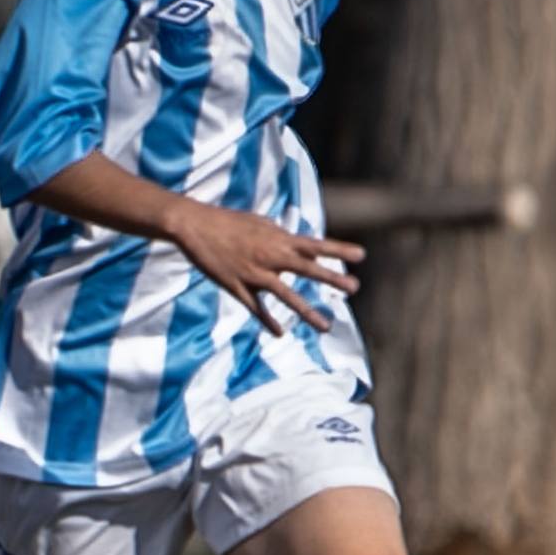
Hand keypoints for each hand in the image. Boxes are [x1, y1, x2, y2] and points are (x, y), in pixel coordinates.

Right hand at [166, 199, 362, 335]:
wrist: (194, 225)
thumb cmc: (227, 221)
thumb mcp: (259, 223)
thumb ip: (280, 234)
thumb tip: (296, 242)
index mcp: (277, 239)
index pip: (315, 244)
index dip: (339, 250)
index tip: (362, 255)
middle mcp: (270, 256)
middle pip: (307, 269)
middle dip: (332, 278)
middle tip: (354, 287)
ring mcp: (254, 273)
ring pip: (286, 296)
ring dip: (307, 312)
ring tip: (326, 326)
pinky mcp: (237, 286)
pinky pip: (256, 308)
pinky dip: (268, 321)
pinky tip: (279, 333)